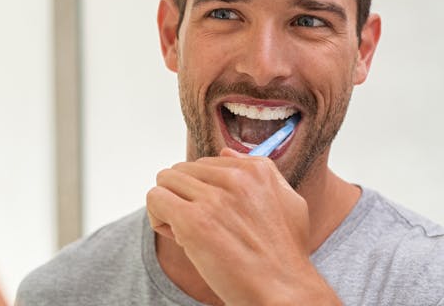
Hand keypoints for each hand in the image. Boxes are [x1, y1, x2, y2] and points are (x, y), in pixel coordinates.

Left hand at [146, 148, 339, 305]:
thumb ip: (262, 172)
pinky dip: (158, 218)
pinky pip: (155, 199)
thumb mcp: (288, 202)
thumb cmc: (285, 255)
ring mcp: (214, 198)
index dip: (203, 191)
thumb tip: (226, 152)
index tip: (215, 216)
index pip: (206, 164)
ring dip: (170, 207)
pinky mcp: (194, 221)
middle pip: (182, 170)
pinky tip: (178, 238)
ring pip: (165, 181)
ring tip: (187, 233)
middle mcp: (235, 178)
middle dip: (184, 197)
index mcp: (256, 170)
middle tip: (200, 228)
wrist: (284, 291)